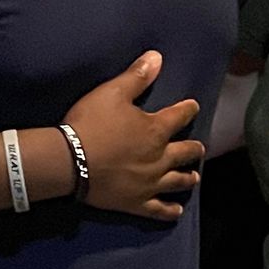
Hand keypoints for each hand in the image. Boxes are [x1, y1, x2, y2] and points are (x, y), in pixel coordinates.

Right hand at [63, 52, 203, 221]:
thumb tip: (157, 57)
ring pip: (177, 181)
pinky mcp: (137, 203)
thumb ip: (136, 77)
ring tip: (194, 177)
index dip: (188, 109)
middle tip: (198, 148)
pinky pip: (159, 210)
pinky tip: (177, 211)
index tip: (193, 107)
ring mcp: (150, 183)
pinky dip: (170, 211)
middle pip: (185, 152)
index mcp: (156, 130)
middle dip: (193, 149)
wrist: (70, 162)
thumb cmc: (91, 123)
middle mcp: (160, 158)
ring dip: (187, 178)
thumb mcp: (112, 92)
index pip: (180, 116)